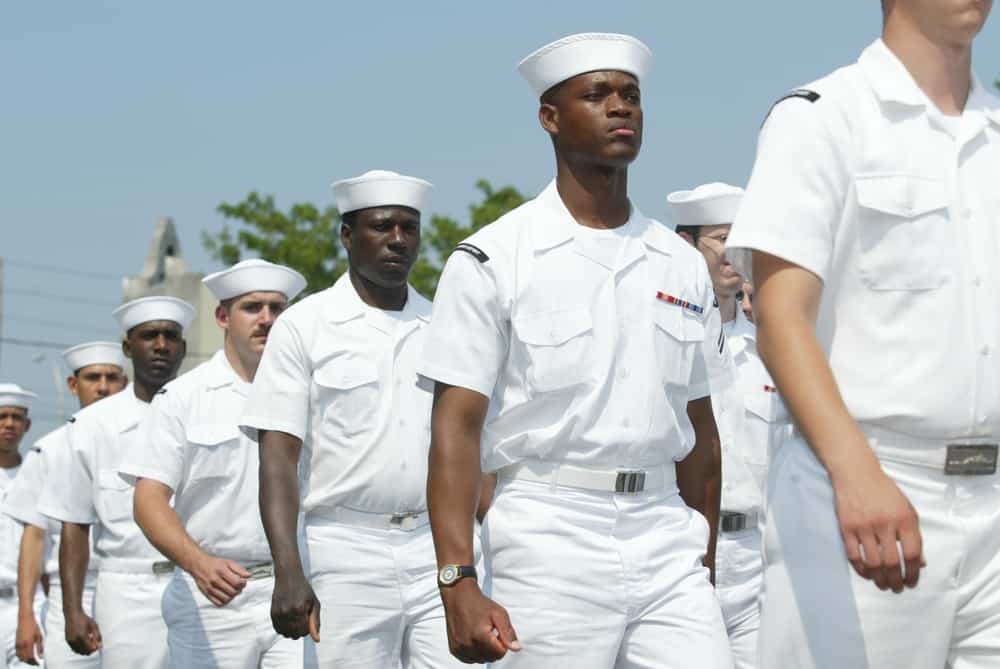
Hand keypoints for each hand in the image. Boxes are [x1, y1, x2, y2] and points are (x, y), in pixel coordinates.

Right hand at [15, 614, 42, 664]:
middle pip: (24, 659)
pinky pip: (17, 653)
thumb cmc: (34, 626)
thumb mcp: (39, 636)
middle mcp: (22, 645)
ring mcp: (18, 644)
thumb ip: (40, 646)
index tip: (38, 663)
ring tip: (31, 659)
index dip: (34, 661)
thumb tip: (41, 656)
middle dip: (30, 662)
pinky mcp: (16, 643)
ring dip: (25, 659)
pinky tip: (26, 654)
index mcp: (29, 643)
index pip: (31, 657)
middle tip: (35, 662)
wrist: (25, 619)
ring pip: (20, 657)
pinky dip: (21, 656)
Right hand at [65, 610, 101, 655]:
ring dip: (85, 650)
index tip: (98, 645)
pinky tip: (83, 642)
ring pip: (79, 652)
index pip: (89, 648)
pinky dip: (80, 648)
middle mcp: (75, 640)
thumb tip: (100, 646)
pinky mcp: (67, 641)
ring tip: (88, 642)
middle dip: (90, 650)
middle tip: (94, 643)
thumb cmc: (84, 619)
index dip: (95, 648)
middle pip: (84, 652)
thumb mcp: (94, 626)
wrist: (72, 614)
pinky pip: (74, 649)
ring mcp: (70, 641)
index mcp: (82, 635)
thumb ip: (98, 636)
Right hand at [192, 554, 249, 606]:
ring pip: (227, 599)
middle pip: (233, 592)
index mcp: (221, 571)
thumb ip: (239, 569)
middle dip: (239, 590)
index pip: (237, 583)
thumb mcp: (228, 562)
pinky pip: (218, 603)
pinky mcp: (206, 594)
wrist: (198, 565)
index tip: (243, 582)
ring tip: (232, 590)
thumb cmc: (214, 563)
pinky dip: (225, 601)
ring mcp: (210, 588)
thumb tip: (249, 576)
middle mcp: (215, 580)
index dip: (243, 584)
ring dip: (233, 596)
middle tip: (238, 586)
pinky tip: (226, 595)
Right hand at [271, 572, 320, 641]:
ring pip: (286, 634)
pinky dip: (284, 629)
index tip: (308, 620)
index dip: (308, 630)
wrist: (288, 577)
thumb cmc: (303, 589)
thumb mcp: (314, 603)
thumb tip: (316, 639)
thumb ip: (315, 622)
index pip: (304, 631)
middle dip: (301, 631)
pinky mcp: (272, 613)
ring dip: (292, 631)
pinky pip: (278, 630)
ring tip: (295, 619)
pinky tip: (288, 619)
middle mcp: (288, 612)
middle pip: (295, 635)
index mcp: (300, 609)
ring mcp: (279, 613)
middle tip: (302, 619)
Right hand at [440, 579, 519, 662]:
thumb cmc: (479, 604)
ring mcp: (459, 648)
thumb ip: (508, 632)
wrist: (459, 597)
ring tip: (482, 635)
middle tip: (490, 632)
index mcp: (480, 636)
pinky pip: (470, 659)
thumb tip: (516, 648)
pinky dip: (475, 653)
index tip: (498, 632)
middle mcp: (467, 645)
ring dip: (485, 651)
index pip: (500, 653)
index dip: (503, 643)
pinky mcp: (454, 650)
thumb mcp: (499, 613)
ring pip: (481, 660)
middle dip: (494, 648)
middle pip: (491, 658)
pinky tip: (474, 639)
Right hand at [832, 461, 922, 592]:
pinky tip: (867, 574)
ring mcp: (864, 526)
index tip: (912, 582)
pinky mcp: (847, 528)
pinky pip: (854, 556)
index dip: (913, 573)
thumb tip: (920, 563)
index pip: (912, 554)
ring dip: (879, 579)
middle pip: (892, 563)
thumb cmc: (884, 491)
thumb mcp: (906, 509)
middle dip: (896, 581)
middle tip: (897, 588)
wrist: (855, 472)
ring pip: (873, 563)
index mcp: (904, 519)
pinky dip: (861, 570)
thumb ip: (913, 534)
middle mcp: (885, 524)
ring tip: (883, 585)